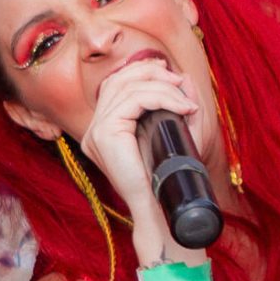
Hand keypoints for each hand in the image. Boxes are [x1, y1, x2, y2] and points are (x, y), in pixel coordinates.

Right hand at [76, 57, 200, 262]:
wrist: (159, 208)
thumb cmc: (167, 176)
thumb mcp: (174, 131)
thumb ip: (176, 103)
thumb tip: (182, 76)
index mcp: (104, 129)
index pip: (115, 85)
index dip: (142, 72)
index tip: (173, 78)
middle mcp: (94, 129)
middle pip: (118, 80)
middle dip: (152, 73)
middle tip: (180, 83)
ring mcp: (96, 132)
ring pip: (127, 87)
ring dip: (162, 87)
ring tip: (185, 99)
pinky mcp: (105, 134)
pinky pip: (133, 100)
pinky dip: (162, 97)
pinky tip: (182, 107)